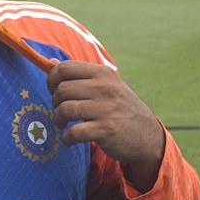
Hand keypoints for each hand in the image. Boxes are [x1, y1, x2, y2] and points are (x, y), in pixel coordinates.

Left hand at [47, 60, 164, 190]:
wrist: (147, 135)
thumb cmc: (120, 108)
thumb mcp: (106, 85)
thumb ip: (79, 75)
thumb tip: (52, 61)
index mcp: (102, 73)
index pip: (65, 68)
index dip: (52, 80)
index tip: (54, 91)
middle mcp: (105, 88)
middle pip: (62, 89)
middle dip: (55, 102)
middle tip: (62, 110)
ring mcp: (106, 108)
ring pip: (65, 109)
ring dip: (58, 119)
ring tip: (63, 124)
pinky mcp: (106, 129)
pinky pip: (74, 132)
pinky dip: (67, 138)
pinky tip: (70, 139)